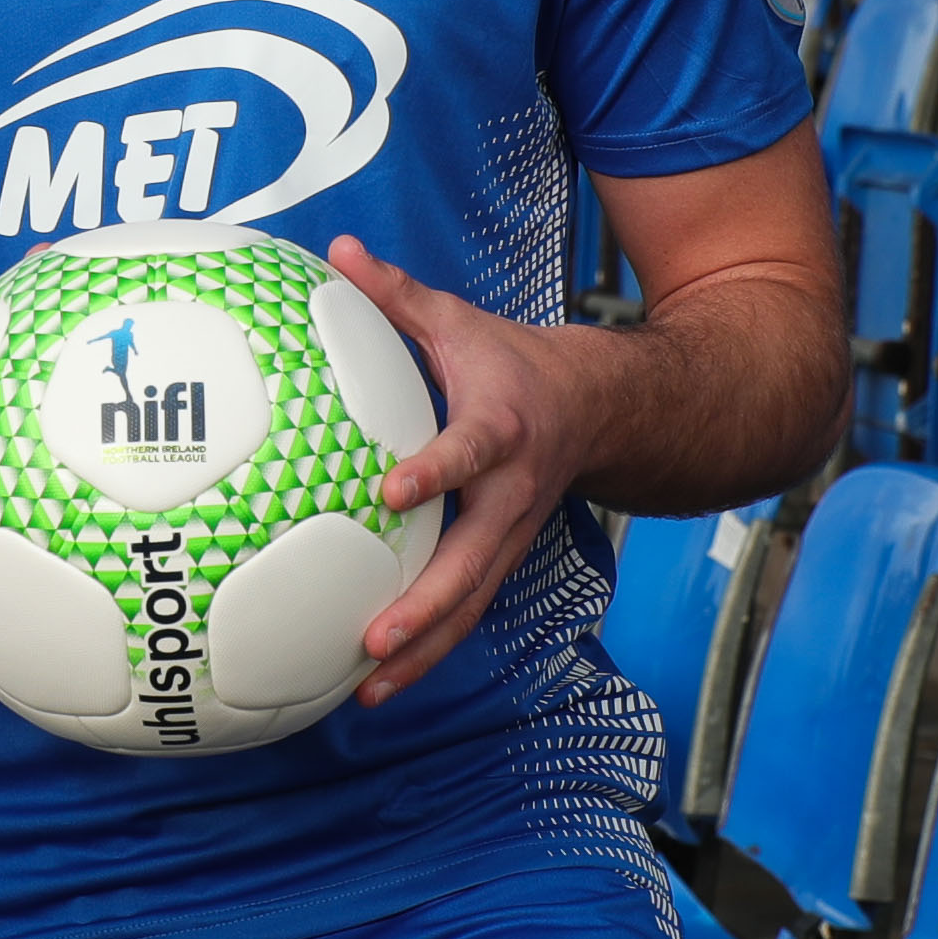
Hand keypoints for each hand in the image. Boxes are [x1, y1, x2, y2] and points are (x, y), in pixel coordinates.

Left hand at [328, 233, 623, 702]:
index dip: (433, 473)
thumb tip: (335, 250)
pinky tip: (372, 681)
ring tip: (365, 688)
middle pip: (473, 562)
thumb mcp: (459, 321)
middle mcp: (510, 495)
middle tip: (375, 640)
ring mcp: (510, 536)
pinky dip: (426, 650)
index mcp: (501, 430)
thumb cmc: (512, 362)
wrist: (602, 407)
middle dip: (426, 606)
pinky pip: (465, 611)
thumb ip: (396, 294)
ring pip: (470, 604)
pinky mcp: (500, 559)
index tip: (390, 491)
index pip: (467, 454)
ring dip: (424, 651)